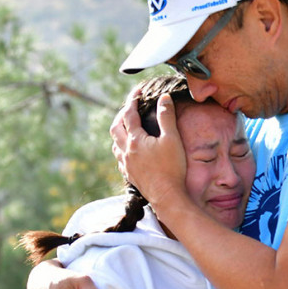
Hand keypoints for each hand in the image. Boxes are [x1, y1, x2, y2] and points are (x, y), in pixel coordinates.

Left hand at [111, 93, 187, 212]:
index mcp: (135, 140)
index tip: (137, 92)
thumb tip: (164, 98)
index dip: (132, 100)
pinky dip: (121, 149)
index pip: (129, 114)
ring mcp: (126, 164)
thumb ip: (166, 116)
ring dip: (119, 133)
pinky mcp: (130, 175)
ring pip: (115, 144)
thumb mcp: (172, 139)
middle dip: (121, 115)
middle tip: (130, 108)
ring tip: (126, 128)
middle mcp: (126, 151)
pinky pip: (119, 158)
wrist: (167, 196)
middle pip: (116, 128)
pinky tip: (128, 151)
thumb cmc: (171, 167)